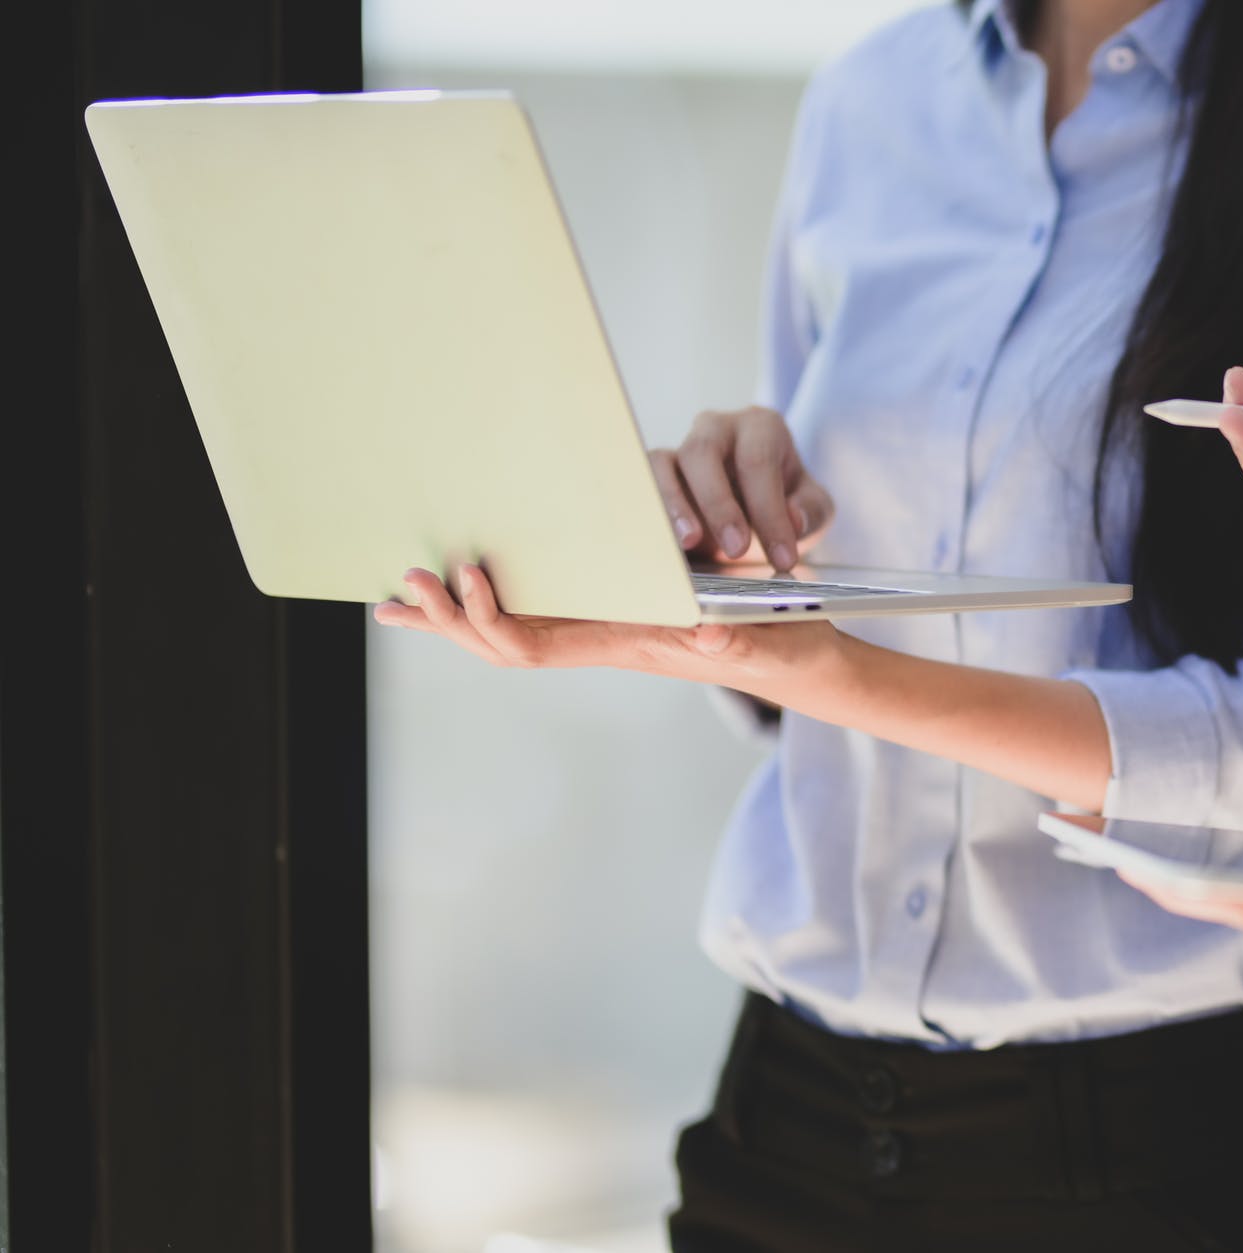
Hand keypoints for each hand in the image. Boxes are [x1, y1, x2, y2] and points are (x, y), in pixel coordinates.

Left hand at [373, 564, 839, 692]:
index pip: (538, 644)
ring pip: (514, 629)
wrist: (804, 660)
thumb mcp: (771, 637)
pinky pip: (541, 612)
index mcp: (627, 643)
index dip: (493, 617)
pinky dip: (495, 600)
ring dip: (457, 615)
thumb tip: (708, 631)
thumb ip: (741, 636)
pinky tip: (470, 585)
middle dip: (450, 618)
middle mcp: (605, 639)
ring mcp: (608, 630)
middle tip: (401, 588)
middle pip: (506, 642)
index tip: (468, 576)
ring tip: (406, 594)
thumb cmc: (787, 644)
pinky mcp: (618, 614)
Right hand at [651, 407, 835, 568]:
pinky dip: (653, 511)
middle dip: (719, 504)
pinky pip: (644, 483)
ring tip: (690, 542)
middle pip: (704, 452)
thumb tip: (793, 519)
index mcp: (761, 428)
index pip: (758, 462)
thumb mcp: (812, 507)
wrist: (758, 512)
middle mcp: (717, 428)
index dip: (769, 511)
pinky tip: (668, 541)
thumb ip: (811, 511)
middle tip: (737, 550)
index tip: (783, 557)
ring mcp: (682, 448)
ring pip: (664, 464)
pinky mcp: (658, 474)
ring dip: (675, 505)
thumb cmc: (786, 501)